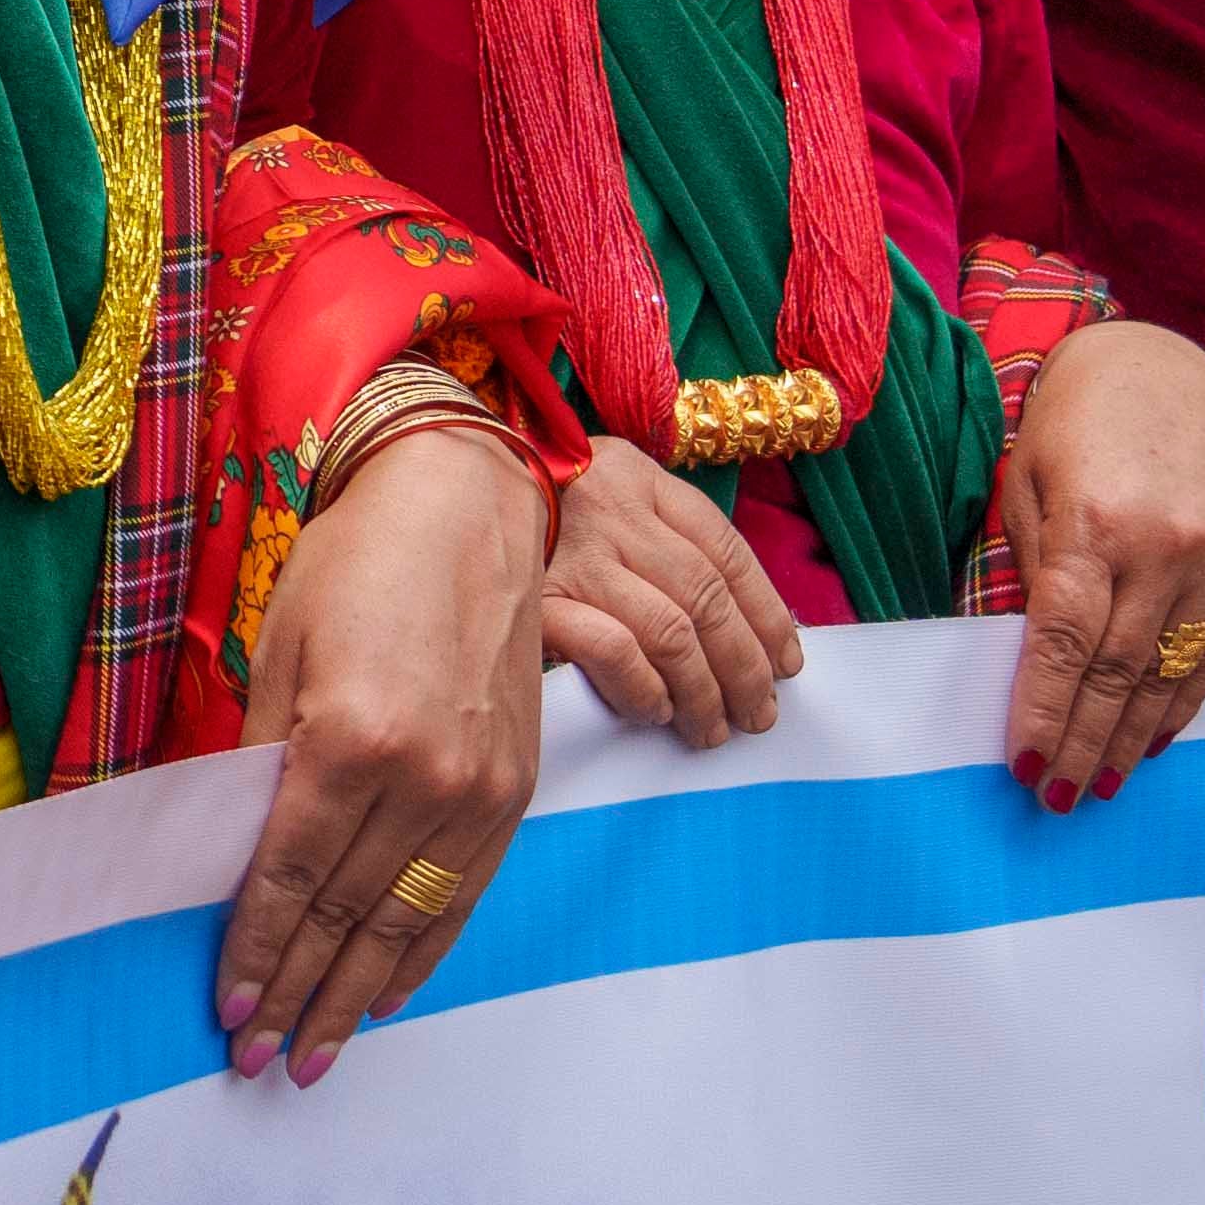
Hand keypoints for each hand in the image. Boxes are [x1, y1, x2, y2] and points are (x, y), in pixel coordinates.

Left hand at [212, 418, 546, 1075]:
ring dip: (357, 997)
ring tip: (315, 1058)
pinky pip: (463, 895)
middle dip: (298, 996)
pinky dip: (423, 955)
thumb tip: (236, 861)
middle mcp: (424, 777)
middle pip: (347, 916)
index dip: (256, 954)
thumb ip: (261, 766)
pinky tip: (388, 996)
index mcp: (351, 741)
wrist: (470, 511)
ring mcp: (480, 790)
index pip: (291, 878)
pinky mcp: (515, 791)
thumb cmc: (355, 569)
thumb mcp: (280, 656)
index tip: (227, 1013)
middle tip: (257, 1062)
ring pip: (408, 922)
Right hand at [536, 437, 805, 744]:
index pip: (724, 548)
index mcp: (634, 475)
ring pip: (674, 629)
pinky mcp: (535, 598)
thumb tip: (729, 631)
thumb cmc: (512, 515)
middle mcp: (611, 507)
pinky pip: (616, 649)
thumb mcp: (590, 500)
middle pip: (707, 595)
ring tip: (711, 729)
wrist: (416, 494)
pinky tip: (655, 712)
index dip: (767, 611)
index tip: (787, 661)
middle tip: (760, 715)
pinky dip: (646, 686)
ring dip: (704, 690)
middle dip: (745, 666)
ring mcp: (572, 552)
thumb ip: (648, 542)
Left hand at [988, 321, 1204, 806]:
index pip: (1067, 644)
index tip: (1026, 766)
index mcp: (1097, 524)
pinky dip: (1185, 699)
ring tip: (1102, 782)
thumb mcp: (1026, 486)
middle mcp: (1169, 544)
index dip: (1046, 712)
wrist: (1163, 364)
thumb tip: (1034, 671)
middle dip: (1085, 740)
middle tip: (1058, 795)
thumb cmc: (1074, 427)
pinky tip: (1155, 736)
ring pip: (1172, 671)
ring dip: (1134, 736)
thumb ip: (1031, 575)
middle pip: (1120, 672)